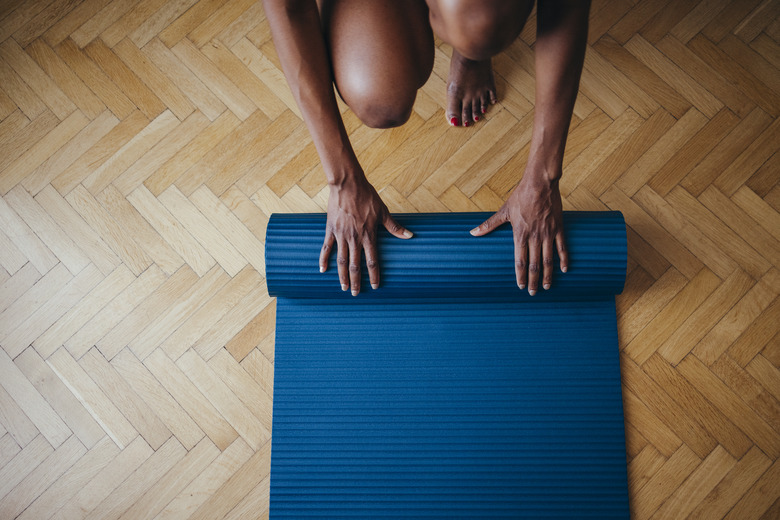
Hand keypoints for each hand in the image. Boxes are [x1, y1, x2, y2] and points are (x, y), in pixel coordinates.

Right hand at [320, 174, 411, 294]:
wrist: (347, 184)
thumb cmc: (367, 196)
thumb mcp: (383, 212)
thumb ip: (394, 227)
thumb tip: (409, 236)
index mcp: (368, 235)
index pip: (372, 261)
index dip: (374, 275)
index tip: (375, 286)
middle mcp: (354, 238)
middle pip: (355, 265)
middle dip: (356, 281)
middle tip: (356, 294)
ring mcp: (341, 235)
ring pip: (341, 260)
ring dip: (342, 275)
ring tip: (343, 287)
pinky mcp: (331, 230)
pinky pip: (326, 247)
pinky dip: (323, 259)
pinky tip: (322, 270)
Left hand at [470, 171, 567, 294]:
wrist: (540, 183)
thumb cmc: (520, 196)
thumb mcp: (503, 211)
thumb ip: (489, 225)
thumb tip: (472, 233)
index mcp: (520, 234)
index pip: (520, 260)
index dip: (520, 275)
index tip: (521, 286)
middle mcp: (534, 237)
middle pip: (534, 264)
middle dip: (533, 280)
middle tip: (533, 292)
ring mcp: (547, 233)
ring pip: (548, 259)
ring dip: (547, 275)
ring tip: (547, 287)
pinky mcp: (558, 228)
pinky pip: (562, 248)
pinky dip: (564, 260)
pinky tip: (564, 270)